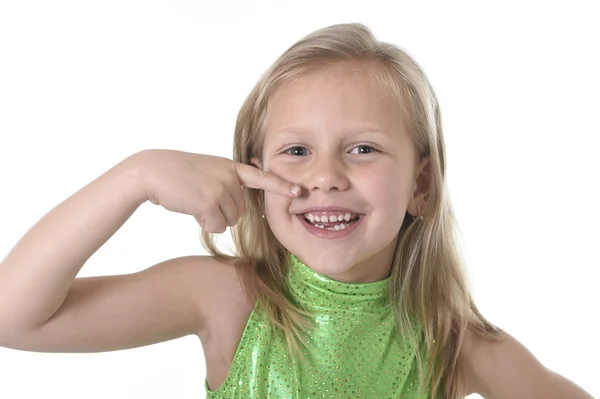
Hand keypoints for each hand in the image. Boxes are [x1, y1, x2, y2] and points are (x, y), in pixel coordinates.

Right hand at [129, 149, 299, 232]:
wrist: (151, 171)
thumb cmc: (176, 175)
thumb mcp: (207, 171)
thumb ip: (226, 184)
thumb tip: (238, 211)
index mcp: (230, 167)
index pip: (260, 177)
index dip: (279, 186)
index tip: (298, 192)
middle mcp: (229, 175)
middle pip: (240, 211)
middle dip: (222, 212)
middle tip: (200, 198)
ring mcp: (221, 187)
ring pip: (230, 220)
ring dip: (213, 219)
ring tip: (194, 201)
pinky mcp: (210, 202)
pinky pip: (217, 226)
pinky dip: (204, 224)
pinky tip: (190, 208)